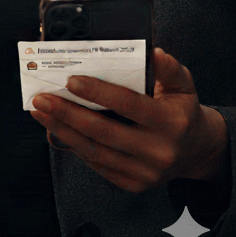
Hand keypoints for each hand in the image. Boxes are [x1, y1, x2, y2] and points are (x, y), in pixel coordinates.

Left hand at [29, 47, 228, 191]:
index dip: (98, 92)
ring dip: (62, 130)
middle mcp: (159, 151)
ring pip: (95, 151)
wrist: (196, 152)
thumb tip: (153, 52)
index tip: (70, 81)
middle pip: (104, 131)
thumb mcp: (183, 85)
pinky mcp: (133, 184)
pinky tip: (56, 129)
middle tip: (41, 98)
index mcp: (171, 122)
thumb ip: (168, 68)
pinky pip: (97, 164)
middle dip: (67, 113)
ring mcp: (145, 172)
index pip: (129, 104)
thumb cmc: (182, 111)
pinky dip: (73, 145)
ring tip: (39, 112)